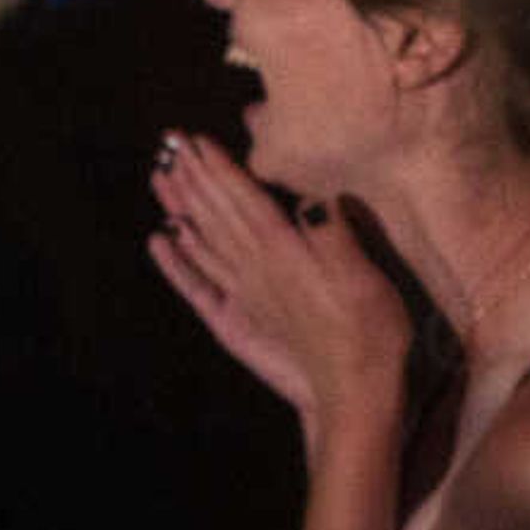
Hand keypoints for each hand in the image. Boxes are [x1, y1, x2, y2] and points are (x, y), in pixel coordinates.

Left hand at [149, 131, 409, 425]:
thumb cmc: (370, 330)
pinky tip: (161, 240)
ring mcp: (242, 293)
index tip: (193, 139)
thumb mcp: (362, 275)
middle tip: (168, 145)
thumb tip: (309, 197)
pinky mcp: (239, 318)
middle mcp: (253, 268)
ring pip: (201, 241)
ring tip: (160, 177)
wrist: (352, 390)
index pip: (240, 199)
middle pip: (214, 214)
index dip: (217, 167)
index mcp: (282, 251)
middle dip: (191, 177)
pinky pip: (198, 283)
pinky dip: (177, 260)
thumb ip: (332, 233)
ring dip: (179, 207)